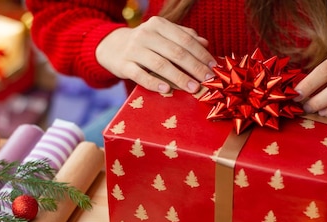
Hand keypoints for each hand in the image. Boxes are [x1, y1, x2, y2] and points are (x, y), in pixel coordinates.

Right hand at [96, 16, 215, 93]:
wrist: (112, 47)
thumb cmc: (145, 44)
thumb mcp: (163, 35)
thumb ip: (184, 37)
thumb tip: (205, 43)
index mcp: (159, 25)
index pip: (185, 40)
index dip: (201, 54)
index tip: (213, 67)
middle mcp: (146, 34)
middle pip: (176, 52)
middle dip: (194, 68)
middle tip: (208, 81)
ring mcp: (134, 50)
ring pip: (160, 64)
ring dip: (179, 77)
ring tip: (193, 88)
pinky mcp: (124, 65)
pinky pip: (141, 75)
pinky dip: (154, 83)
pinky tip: (166, 90)